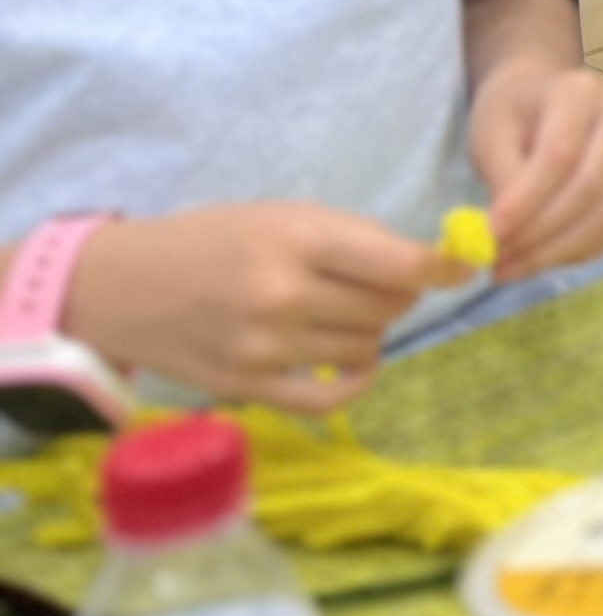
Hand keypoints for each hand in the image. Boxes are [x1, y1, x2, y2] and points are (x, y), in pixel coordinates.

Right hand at [60, 205, 456, 412]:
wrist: (123, 286)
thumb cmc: (213, 240)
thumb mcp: (284, 216)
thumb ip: (351, 240)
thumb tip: (423, 266)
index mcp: (298, 240)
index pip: (398, 264)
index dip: (444, 268)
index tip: (466, 267)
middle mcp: (283, 295)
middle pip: (389, 307)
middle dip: (401, 294)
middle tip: (384, 284)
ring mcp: (264, 347)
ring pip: (366, 346)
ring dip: (374, 331)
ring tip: (349, 313)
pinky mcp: (247, 388)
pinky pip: (328, 399)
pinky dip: (355, 381)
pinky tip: (354, 363)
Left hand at [468, 58, 602, 277]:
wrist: (544, 100)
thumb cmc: (513, 114)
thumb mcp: (491, 134)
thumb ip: (501, 179)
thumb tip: (501, 235)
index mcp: (582, 92)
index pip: (561, 155)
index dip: (527, 201)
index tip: (489, 235)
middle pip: (591, 188)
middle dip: (540, 234)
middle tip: (496, 262)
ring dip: (556, 252)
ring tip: (510, 267)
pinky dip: (577, 254)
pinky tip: (540, 258)